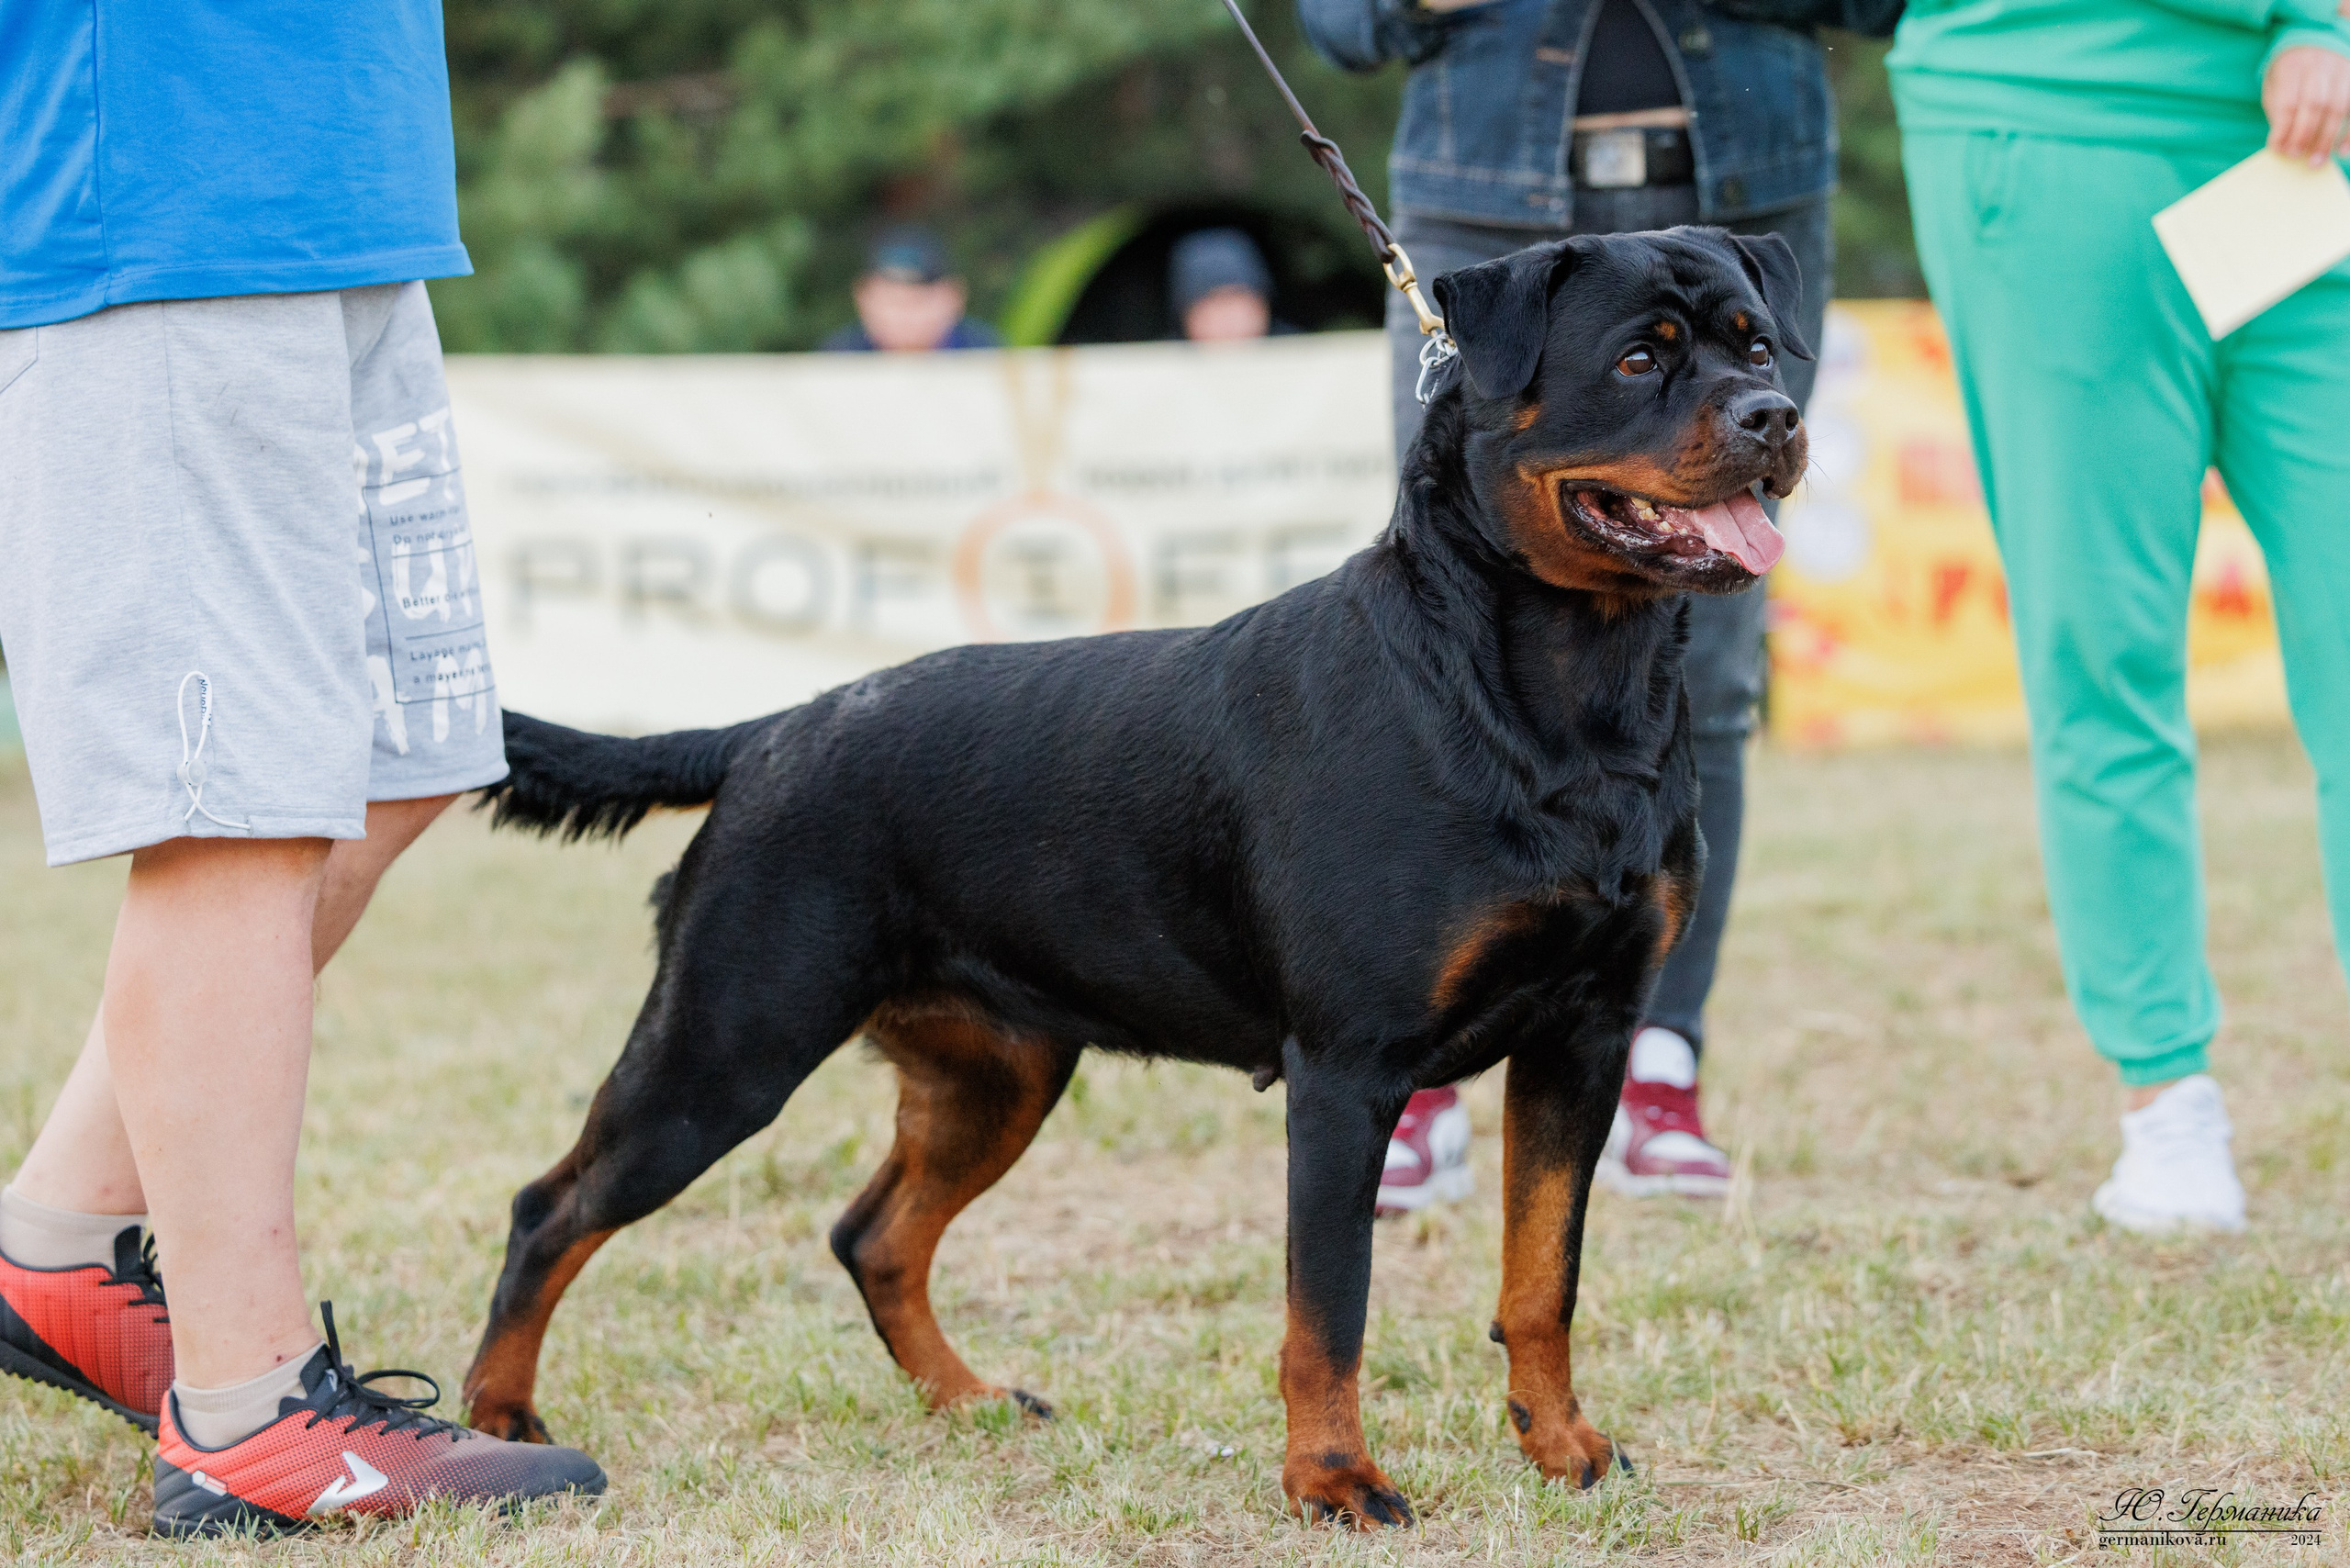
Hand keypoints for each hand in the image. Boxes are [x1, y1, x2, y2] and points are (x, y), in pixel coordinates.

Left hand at [2263, 45, 2349, 164]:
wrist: (2314, 41)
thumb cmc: (2290, 73)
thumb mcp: (2275, 85)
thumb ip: (2279, 111)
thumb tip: (2282, 145)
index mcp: (2293, 66)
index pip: (2289, 102)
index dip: (2284, 129)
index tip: (2278, 149)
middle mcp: (2321, 65)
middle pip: (2316, 104)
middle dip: (2306, 135)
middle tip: (2298, 158)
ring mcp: (2343, 69)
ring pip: (2339, 106)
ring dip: (2329, 137)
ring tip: (2318, 160)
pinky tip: (2343, 151)